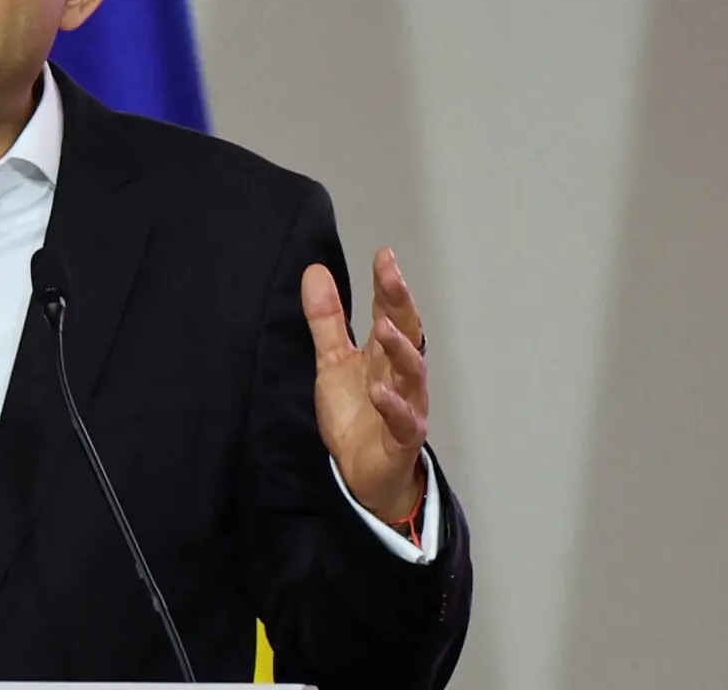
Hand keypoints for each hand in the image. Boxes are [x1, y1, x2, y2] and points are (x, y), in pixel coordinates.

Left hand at [301, 248, 428, 522]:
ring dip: (401, 349)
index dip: (388, 284)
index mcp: (384, 353)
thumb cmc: (356, 413)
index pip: (390, 311)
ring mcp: (406, 405)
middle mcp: (401, 374)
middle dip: (400, 303)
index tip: (384, 254)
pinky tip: (380, 391)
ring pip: (412, 373)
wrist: (362, 472)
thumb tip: (314, 271)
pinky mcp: (402, 438)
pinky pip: (402, 420)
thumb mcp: (332, 361)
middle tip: (391, 276)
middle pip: (407, 332)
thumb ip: (326, 319)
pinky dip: (393, 405)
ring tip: (385, 328)